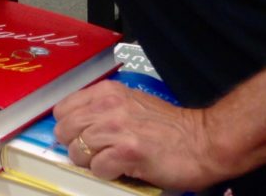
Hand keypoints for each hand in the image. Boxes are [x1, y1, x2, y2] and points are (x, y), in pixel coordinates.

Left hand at [52, 80, 226, 191]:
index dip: (68, 127)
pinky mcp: (127, 152)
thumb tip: (75, 127)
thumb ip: (102, 110)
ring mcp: (117, 128)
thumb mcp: (130, 104)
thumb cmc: (169, 127)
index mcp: (106, 92)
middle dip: (76, 146)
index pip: (62, 109)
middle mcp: (108, 105)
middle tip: (94, 154)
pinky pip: (97, 168)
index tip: (79, 137)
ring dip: (90, 162)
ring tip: (110, 161)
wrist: (203, 141)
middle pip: (65, 130)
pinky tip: (122, 169)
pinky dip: (106, 174)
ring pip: (78, 150)